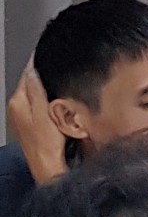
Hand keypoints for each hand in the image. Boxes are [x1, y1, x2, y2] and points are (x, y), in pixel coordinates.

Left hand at [7, 61, 67, 183]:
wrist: (47, 164)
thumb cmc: (47, 143)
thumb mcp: (45, 112)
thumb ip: (37, 90)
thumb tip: (34, 70)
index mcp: (18, 101)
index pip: (27, 73)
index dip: (38, 62)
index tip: (50, 52)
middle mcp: (16, 106)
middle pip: (30, 81)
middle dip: (43, 73)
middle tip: (60, 66)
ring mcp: (21, 114)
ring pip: (34, 91)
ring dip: (46, 85)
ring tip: (61, 79)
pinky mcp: (29, 121)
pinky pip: (38, 101)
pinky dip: (47, 97)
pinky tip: (58, 99)